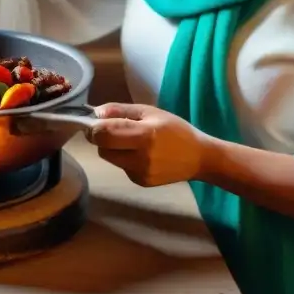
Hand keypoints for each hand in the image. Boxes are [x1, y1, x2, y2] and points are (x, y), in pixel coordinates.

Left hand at [86, 103, 211, 186]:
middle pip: (102, 149)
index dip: (94, 128)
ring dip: (112, 149)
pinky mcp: (140, 182)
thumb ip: (120, 111)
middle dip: (101, 138)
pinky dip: (124, 159)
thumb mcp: (150, 112)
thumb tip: (95, 112)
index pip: (103, 134)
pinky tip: (142, 155)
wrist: (199, 157)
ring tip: (131, 142)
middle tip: (112, 130)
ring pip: (110, 159)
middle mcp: (140, 158)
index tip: (96, 122)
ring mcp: (140, 173)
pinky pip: (121, 167)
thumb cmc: (175, 129)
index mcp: (144, 135)